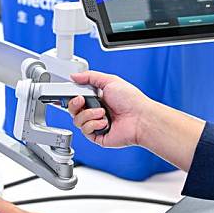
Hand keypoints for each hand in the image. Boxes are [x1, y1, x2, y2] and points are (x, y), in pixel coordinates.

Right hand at [68, 70, 204, 169]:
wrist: (141, 118)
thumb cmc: (132, 100)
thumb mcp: (110, 80)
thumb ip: (90, 77)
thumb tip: (74, 77)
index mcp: (97, 99)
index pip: (77, 98)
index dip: (72, 97)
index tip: (72, 93)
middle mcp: (95, 112)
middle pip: (73, 110)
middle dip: (75, 104)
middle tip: (82, 100)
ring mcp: (96, 124)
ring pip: (77, 120)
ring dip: (89, 114)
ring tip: (103, 112)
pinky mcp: (98, 136)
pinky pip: (85, 131)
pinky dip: (94, 124)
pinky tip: (105, 122)